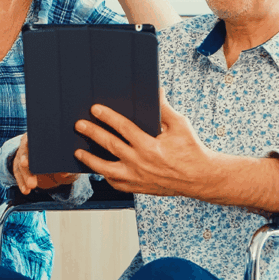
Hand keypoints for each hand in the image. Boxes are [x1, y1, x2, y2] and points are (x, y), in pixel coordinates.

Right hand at [12, 133, 78, 194]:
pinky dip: (22, 183)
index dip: (30, 146)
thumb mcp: (68, 160)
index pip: (34, 137)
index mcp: (41, 134)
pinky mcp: (20, 166)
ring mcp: (23, 154)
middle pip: (24, 151)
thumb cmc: (63, 157)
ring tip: (31, 186)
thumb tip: (66, 172)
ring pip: (20, 164)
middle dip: (26, 162)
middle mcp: (29, 142)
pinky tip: (26, 190)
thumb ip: (68, 165)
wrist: (57, 165)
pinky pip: (19, 174)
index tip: (28, 155)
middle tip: (27, 168)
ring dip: (25, 176)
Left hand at [73, 90, 212, 195]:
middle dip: (93, 133)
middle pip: (110, 146)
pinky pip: (116, 184)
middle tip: (79, 125)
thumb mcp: (180, 125)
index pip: (123, 128)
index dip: (108, 117)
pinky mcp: (139, 188)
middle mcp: (140, 163)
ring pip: (106, 169)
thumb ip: (164, 109)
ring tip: (78, 152)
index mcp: (150, 146)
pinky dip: (106, 176)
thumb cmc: (191, 149)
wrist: (200, 177)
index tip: (95, 109)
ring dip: (90, 160)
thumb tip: (156, 91)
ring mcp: (137, 178)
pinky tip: (99, 170)